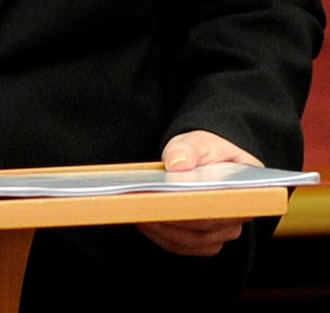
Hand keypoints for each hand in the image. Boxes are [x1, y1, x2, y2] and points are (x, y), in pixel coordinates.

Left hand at [137, 129, 263, 255]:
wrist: (205, 159)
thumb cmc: (205, 150)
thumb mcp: (198, 141)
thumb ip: (188, 149)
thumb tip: (176, 164)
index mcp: (249, 189)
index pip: (224, 205)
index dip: (197, 208)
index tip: (168, 202)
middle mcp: (240, 216)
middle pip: (205, 227)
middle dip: (173, 218)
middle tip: (143, 207)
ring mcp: (223, 232)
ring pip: (192, 241)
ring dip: (164, 230)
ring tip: (138, 212)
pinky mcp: (204, 241)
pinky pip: (183, 246)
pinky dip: (162, 236)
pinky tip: (143, 221)